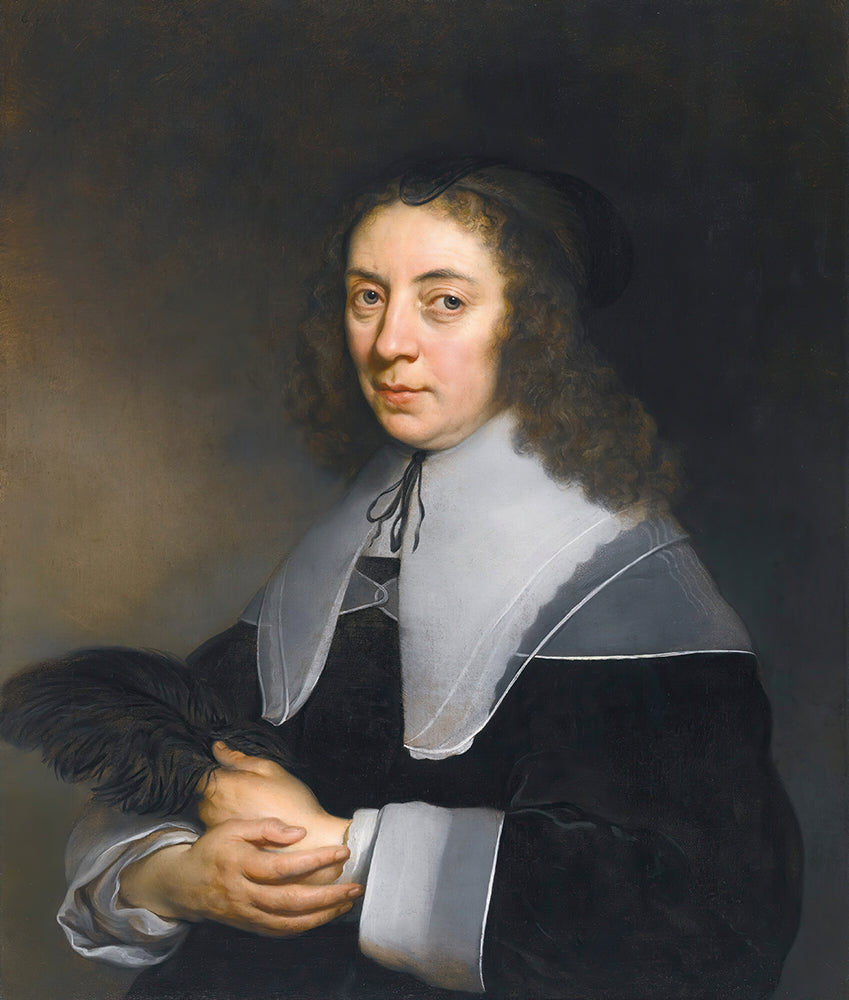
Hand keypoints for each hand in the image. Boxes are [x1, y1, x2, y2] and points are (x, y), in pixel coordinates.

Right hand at [121, 817, 362, 934]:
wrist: (183, 884)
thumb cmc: (212, 849)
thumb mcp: (232, 827)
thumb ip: (265, 826)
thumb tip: (299, 832)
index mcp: (240, 863)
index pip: (283, 866)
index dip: (316, 860)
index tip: (343, 851)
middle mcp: (243, 893)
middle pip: (290, 900)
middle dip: (328, 895)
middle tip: (356, 886)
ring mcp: (246, 914)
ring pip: (288, 922)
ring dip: (322, 915)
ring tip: (348, 902)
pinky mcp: (249, 926)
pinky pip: (280, 932)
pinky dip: (305, 927)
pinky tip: (324, 916)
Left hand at [198, 743, 350, 862]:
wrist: (305, 840)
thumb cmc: (291, 802)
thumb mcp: (269, 769)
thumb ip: (239, 758)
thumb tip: (218, 748)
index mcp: (223, 785)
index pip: (201, 772)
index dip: (214, 769)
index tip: (229, 771)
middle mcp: (213, 807)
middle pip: (203, 791)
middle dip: (217, 787)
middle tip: (245, 788)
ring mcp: (216, 827)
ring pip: (208, 809)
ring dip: (220, 805)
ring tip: (248, 805)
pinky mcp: (224, 841)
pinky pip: (216, 825)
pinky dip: (227, 821)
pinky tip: (249, 820)